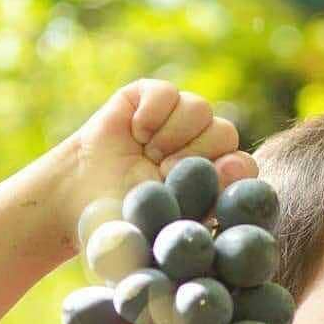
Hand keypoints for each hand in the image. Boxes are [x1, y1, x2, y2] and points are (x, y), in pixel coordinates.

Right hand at [65, 78, 258, 237]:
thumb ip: (200, 222)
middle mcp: (202, 145)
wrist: (79, 197)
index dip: (233, 171)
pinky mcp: (152, 97)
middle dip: (193, 155)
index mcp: (214, 180)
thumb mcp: (163, 230)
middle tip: (163, 172)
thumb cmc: (124, 219)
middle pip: (226, 133)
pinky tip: (135, 133)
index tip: (215, 178)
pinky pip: (168, 93)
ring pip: (200, 109)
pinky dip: (151, 114)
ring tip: (147, 154)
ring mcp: (179, 118)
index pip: (244, 167)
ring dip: (170, 136)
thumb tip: (229, 194)